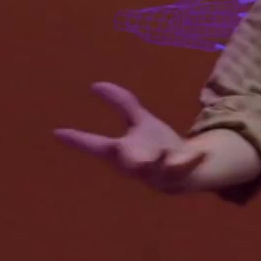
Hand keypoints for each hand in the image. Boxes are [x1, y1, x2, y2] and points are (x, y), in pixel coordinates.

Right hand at [53, 81, 206, 192]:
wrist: (186, 169)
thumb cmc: (156, 146)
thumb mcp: (140, 121)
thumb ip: (122, 103)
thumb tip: (96, 84)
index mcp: (121, 152)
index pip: (95, 146)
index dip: (77, 140)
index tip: (58, 132)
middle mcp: (134, 165)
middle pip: (122, 159)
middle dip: (119, 154)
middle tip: (115, 146)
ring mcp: (156, 173)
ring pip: (153, 169)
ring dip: (156, 161)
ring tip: (163, 151)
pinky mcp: (178, 176)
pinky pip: (185, 169)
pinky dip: (192, 160)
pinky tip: (202, 152)